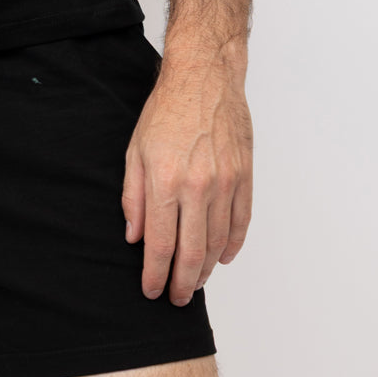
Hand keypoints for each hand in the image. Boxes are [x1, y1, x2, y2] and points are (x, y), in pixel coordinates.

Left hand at [120, 56, 252, 303]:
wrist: (205, 78)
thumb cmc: (167, 110)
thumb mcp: (135, 150)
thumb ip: (132, 197)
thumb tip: (134, 236)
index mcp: (165, 181)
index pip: (159, 245)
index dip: (154, 275)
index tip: (151, 291)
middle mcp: (197, 186)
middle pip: (192, 253)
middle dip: (181, 283)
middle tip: (176, 299)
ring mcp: (225, 183)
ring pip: (218, 243)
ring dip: (206, 270)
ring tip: (195, 282)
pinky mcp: (245, 177)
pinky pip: (241, 223)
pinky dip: (232, 246)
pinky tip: (222, 257)